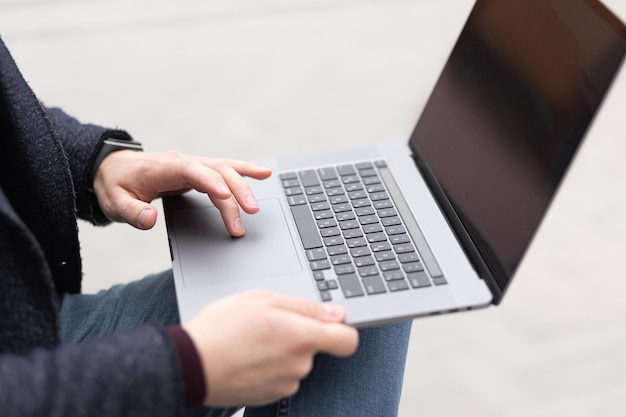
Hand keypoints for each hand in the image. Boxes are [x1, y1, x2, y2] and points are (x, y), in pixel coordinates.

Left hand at [93, 150, 271, 235]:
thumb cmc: (115, 185)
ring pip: (225, 169)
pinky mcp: (198, 170)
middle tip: (247, 215)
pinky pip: (225, 168)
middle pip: (216, 171)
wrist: (113, 168)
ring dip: (243, 186)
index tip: (225, 197)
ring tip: (257, 205)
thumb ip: (131, 212)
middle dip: (235, 192)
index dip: (210, 182)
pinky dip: (245, 171)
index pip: (192, 171)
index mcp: (165, 167)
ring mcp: (193, 164)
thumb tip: (150, 219)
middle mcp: (184, 161)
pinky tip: (263, 174)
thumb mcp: (115, 202)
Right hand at [182, 291, 358, 406]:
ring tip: (251, 340)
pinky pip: (279, 377)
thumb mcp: (264, 300)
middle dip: (298, 334)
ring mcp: (285, 383)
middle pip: (314, 348)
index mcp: (303, 337)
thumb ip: (306, 307)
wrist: (190, 364)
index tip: (330, 322)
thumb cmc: (223, 328)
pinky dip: (268, 367)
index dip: (342, 329)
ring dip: (281, 351)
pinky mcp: (270, 396)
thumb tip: (335, 312)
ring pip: (295, 362)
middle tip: (268, 323)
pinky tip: (247, 356)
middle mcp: (300, 364)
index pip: (348, 339)